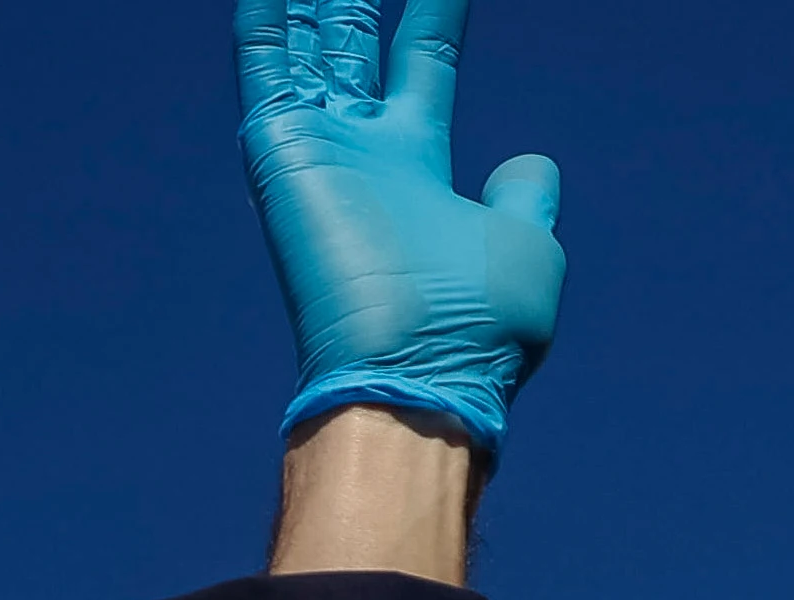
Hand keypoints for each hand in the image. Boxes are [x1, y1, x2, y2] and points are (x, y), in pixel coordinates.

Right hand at [240, 0, 563, 449]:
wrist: (416, 369)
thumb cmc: (481, 323)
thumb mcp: (526, 246)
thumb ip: (524, 199)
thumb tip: (531, 164)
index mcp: (418, 165)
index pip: (424, 60)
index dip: (433, 12)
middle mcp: (360, 152)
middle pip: (351, 46)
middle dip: (351, 0)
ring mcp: (317, 149)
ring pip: (303, 44)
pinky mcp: (282, 151)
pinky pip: (266, 64)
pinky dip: (262, 18)